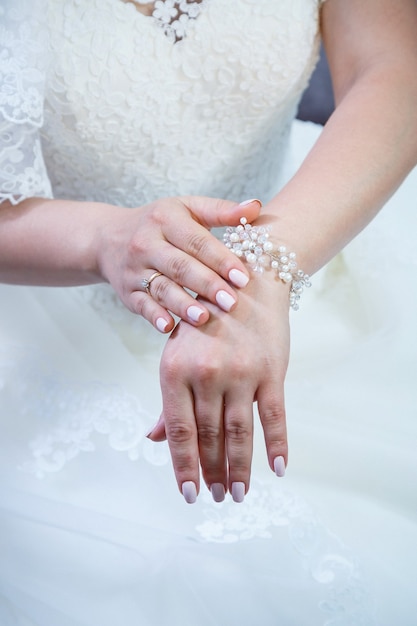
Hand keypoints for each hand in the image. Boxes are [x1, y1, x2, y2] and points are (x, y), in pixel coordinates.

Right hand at [97, 197, 260, 332]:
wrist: (108, 238)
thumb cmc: (159, 224)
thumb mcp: (186, 209)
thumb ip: (222, 210)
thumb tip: (256, 207)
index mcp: (166, 219)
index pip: (197, 241)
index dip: (221, 260)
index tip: (243, 277)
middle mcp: (147, 243)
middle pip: (180, 266)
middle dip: (206, 285)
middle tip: (232, 302)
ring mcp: (135, 270)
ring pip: (161, 288)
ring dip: (182, 304)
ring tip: (205, 318)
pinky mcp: (127, 292)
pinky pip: (142, 305)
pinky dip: (155, 316)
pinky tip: (170, 327)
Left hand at [152, 274, 290, 502]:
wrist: (247, 282)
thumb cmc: (204, 321)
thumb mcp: (177, 353)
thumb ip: (170, 400)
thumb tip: (155, 439)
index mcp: (175, 371)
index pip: (180, 432)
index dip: (183, 468)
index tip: (189, 495)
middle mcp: (206, 374)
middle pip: (209, 437)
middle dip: (213, 472)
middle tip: (220, 496)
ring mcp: (241, 373)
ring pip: (240, 433)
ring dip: (240, 467)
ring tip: (240, 493)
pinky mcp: (272, 371)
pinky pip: (275, 416)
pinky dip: (277, 444)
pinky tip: (277, 468)